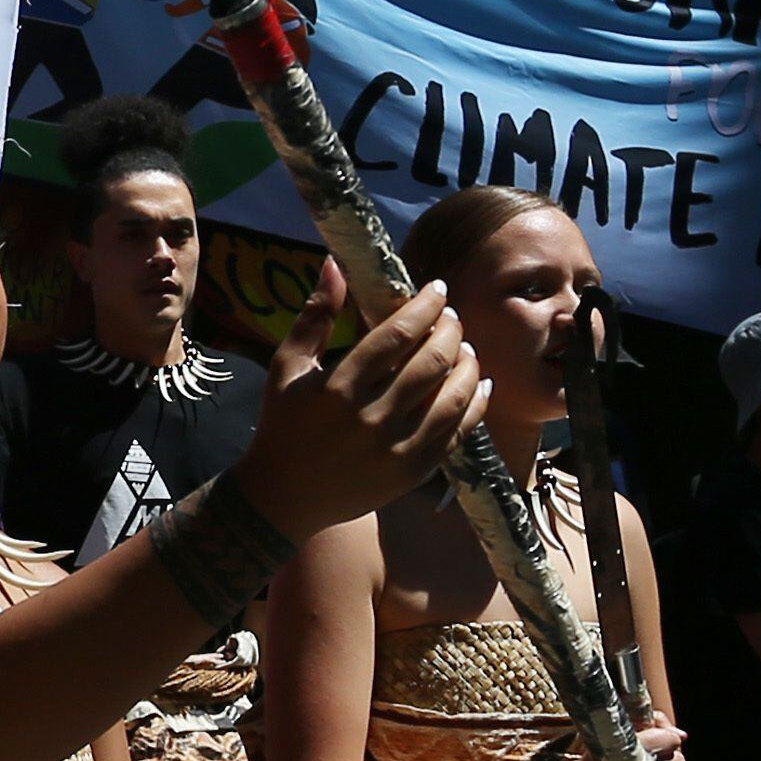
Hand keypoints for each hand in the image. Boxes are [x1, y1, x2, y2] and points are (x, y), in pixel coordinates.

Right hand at [236, 265, 482, 533]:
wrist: (285, 497)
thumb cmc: (283, 425)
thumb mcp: (287, 368)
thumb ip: (315, 316)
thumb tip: (336, 264)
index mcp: (338, 389)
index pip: (396, 335)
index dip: (424, 306)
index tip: (436, 288)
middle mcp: (371, 420)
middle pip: (431, 362)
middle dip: (450, 329)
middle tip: (451, 316)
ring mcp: (396, 450)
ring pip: (453, 396)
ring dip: (467, 363)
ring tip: (464, 346)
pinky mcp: (413, 473)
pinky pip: (457, 432)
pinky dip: (474, 403)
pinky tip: (477, 384)